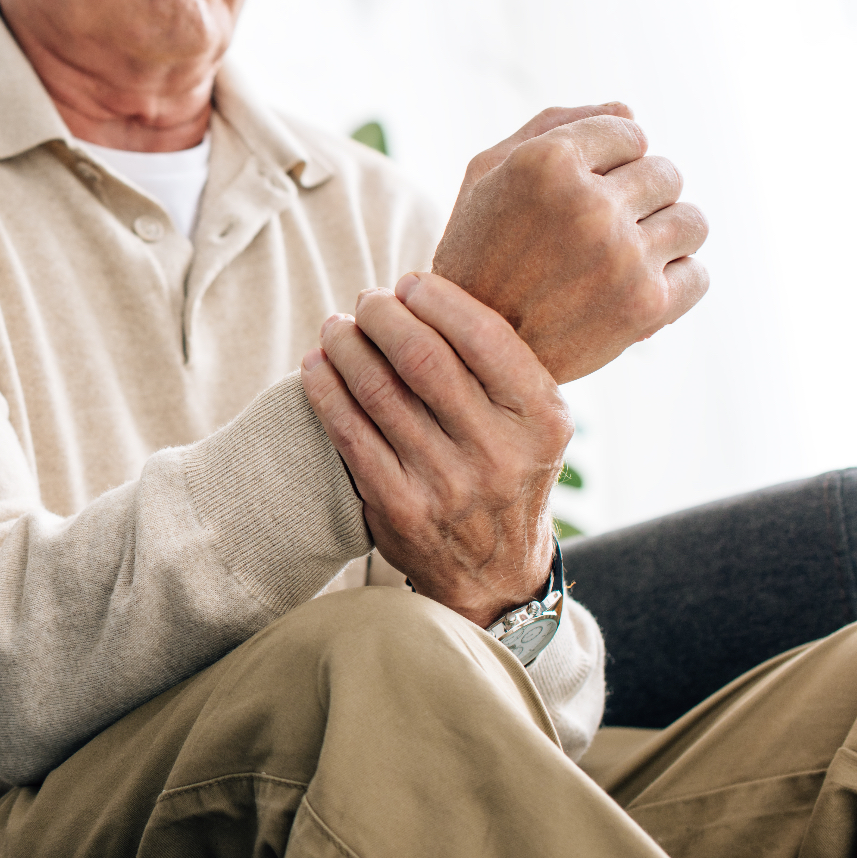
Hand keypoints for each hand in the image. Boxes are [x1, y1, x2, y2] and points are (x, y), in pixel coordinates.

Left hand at [301, 272, 568, 626]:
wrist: (494, 573)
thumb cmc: (507, 470)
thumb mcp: (534, 423)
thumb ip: (500, 365)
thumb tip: (430, 290)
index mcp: (541, 419)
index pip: (483, 336)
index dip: (436, 298)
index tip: (409, 284)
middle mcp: (498, 452)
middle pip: (421, 356)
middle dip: (382, 315)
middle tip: (366, 300)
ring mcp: (446, 482)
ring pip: (377, 389)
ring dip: (345, 345)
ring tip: (336, 327)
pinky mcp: (398, 505)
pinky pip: (348, 431)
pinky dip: (324, 389)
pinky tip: (315, 366)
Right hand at [432, 104, 708, 382]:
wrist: (463, 349)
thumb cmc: (475, 253)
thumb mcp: (486, 176)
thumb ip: (553, 127)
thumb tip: (631, 114)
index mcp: (545, 162)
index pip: (630, 131)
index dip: (611, 160)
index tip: (585, 191)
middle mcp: (587, 204)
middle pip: (666, 174)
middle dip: (639, 198)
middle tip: (601, 232)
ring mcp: (621, 256)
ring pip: (693, 221)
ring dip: (665, 237)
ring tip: (626, 258)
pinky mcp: (645, 305)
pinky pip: (698, 275)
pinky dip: (674, 283)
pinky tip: (634, 290)